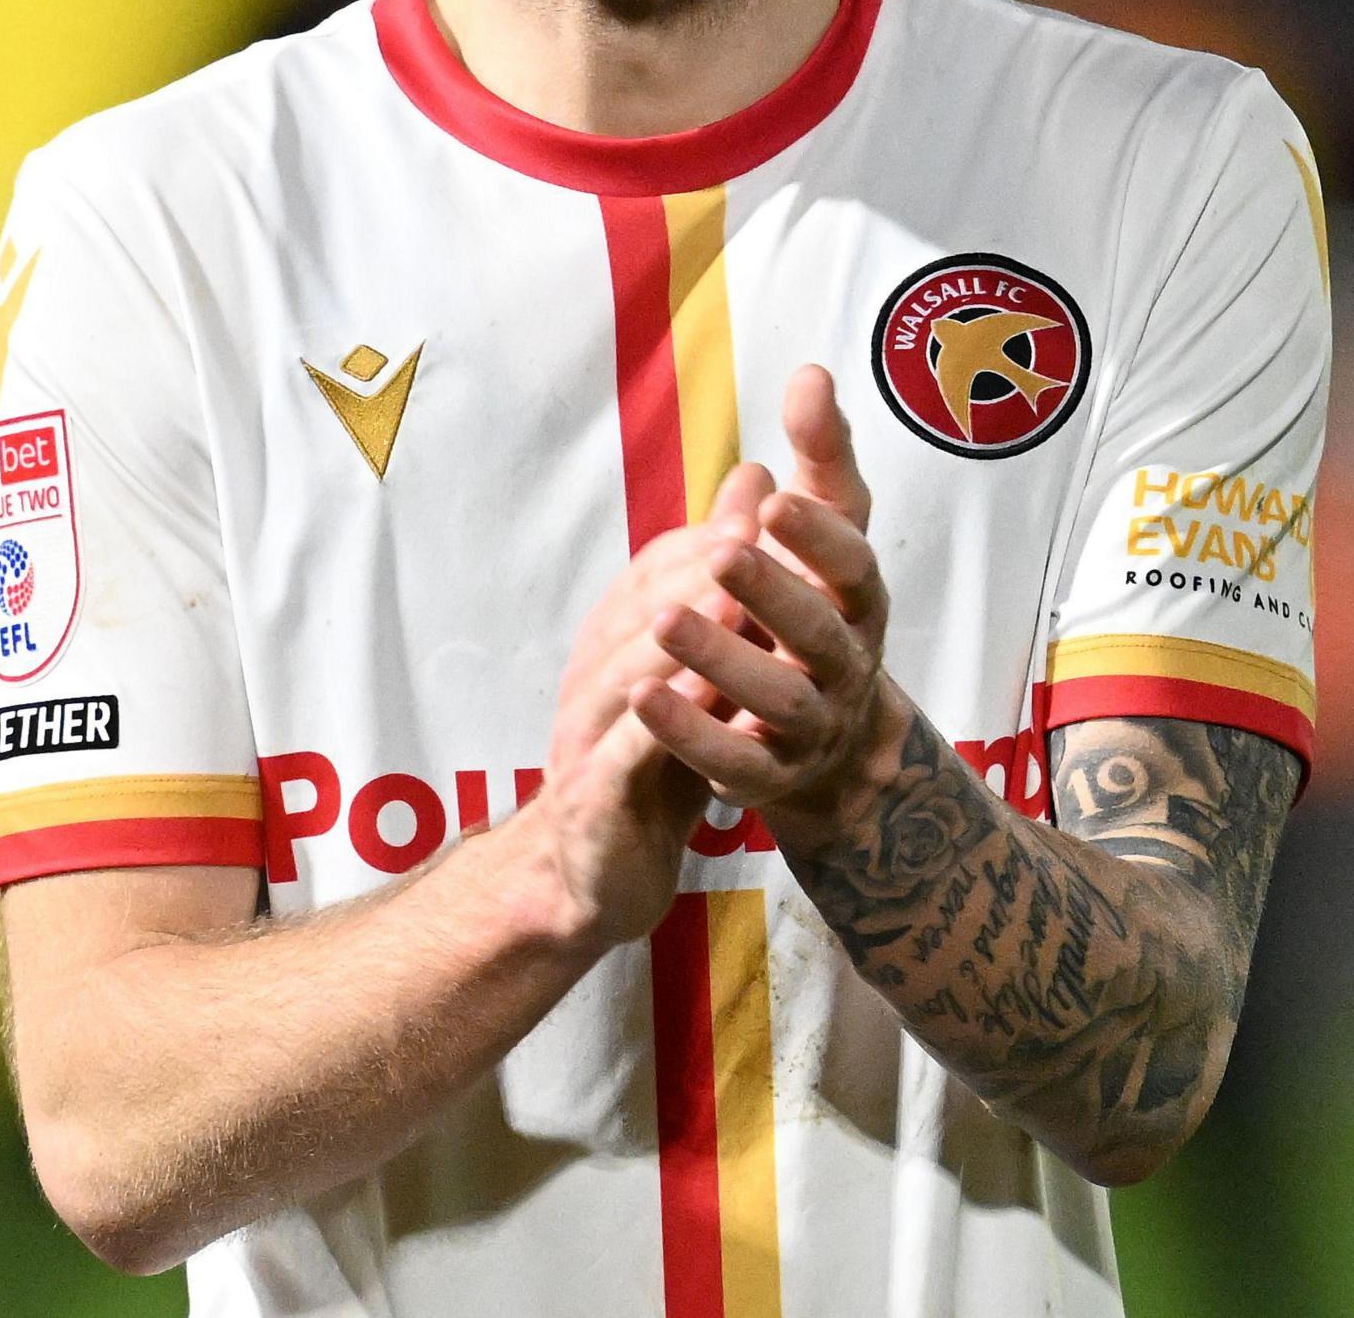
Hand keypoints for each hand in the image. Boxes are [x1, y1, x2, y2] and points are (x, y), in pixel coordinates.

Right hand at [518, 468, 769, 948]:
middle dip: (696, 569)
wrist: (595, 876)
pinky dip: (657, 720)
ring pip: (628, 671)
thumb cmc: (656, 763)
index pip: (655, 573)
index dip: (708, 536)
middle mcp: (596, 678)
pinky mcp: (592, 797)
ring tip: (731, 599)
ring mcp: (586, 736)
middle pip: (639, 609)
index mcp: (618, 644)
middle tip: (753, 533)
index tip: (767, 500)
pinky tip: (694, 695)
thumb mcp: (698, 676)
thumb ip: (724, 586)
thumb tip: (756, 478)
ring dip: (677, 632)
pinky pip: (626, 751)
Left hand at [628, 367, 903, 842]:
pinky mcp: (767, 777)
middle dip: (773, 592)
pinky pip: (732, 760)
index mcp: (860, 601)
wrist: (831, 743)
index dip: (820, 537)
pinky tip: (641, 698)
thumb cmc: (817, 607)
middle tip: (721, 553)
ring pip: (777, 700)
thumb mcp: (824, 533)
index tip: (775, 502)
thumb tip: (810, 373)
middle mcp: (846, 665)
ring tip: (663, 620)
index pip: (854, 566)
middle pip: (818, 634)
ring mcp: (811, 727)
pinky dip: (690, 733)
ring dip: (721, 660)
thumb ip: (819, 456)